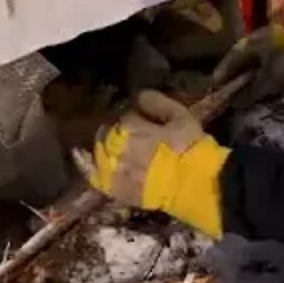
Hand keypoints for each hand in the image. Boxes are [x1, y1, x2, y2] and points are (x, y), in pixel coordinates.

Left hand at [87, 90, 229, 238]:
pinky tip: (91, 161)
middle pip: (109, 132)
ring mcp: (113, 169)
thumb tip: (140, 94)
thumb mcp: (181, 118)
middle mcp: (116, 146)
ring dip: (106, 147)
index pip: (126, 116)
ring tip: (119, 150)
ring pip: (100, 152)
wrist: (193, 187)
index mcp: (130, 127)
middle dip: (119, 132)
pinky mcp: (115, 188)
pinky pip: (96, 175)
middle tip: (135, 137)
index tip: (146, 122)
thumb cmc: (189, 150)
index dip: (136, 118)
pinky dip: (91, 167)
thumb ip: (158, 103)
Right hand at [210, 26, 283, 106]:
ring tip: (239, 100)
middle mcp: (268, 42)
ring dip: (249, 84)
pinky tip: (259, 96)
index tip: (213, 87)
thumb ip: (252, 90)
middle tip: (225, 97)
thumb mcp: (273, 77)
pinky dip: (262, 85)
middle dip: (235, 79)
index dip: (223, 71)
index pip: (234, 54)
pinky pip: (270, 74)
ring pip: (257, 69)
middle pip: (245, 61)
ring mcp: (280, 52)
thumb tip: (234, 103)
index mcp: (260, 38)